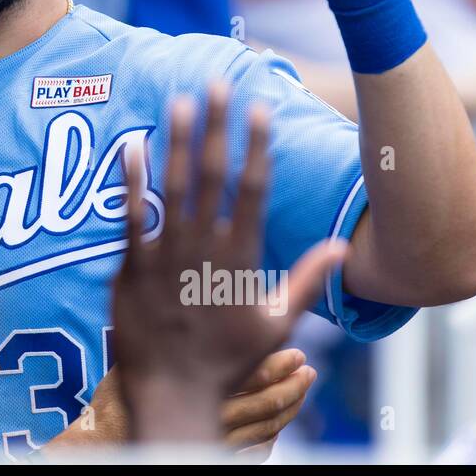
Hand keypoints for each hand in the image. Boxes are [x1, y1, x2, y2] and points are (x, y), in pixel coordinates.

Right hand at [45, 349, 314, 461]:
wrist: (108, 435)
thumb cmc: (122, 391)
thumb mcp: (138, 351)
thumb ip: (168, 325)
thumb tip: (184, 284)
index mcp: (201, 380)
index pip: (251, 373)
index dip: (276, 363)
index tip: (296, 351)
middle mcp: (214, 409)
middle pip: (265, 401)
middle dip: (289, 384)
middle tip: (306, 367)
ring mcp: (218, 437)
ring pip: (266, 426)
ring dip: (289, 408)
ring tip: (301, 388)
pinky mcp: (218, 453)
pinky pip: (254, 450)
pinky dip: (270, 438)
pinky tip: (277, 426)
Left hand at [111, 83, 345, 443]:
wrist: (173, 391)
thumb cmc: (227, 361)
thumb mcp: (277, 324)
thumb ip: (307, 280)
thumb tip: (344, 247)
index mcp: (241, 259)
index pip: (252, 190)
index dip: (256, 145)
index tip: (259, 107)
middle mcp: (204, 250)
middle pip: (212, 176)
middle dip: (216, 126)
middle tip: (217, 83)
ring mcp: (166, 256)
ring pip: (173, 187)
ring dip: (178, 141)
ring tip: (181, 100)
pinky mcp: (132, 267)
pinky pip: (131, 216)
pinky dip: (132, 180)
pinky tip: (132, 144)